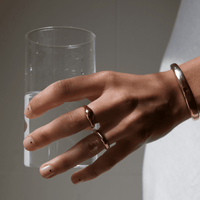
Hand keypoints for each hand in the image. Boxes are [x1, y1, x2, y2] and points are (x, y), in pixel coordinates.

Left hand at [23, 70, 188, 183]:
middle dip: (47, 134)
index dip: (43, 100)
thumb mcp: (109, 81)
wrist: (169, 95)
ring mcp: (126, 123)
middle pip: (74, 120)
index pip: (66, 88)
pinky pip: (110, 160)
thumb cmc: (134, 87)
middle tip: (29, 143)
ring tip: (46, 169)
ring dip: (64, 160)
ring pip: (90, 145)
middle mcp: (114, 101)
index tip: (30, 112)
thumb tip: (59, 108)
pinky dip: (91, 171)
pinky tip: (76, 177)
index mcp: (104, 81)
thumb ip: (86, 92)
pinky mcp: (135, 140)